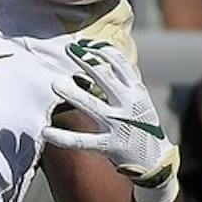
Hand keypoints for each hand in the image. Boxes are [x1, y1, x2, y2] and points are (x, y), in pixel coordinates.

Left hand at [42, 40, 179, 201]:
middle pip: (105, 79)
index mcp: (136, 91)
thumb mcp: (137, 99)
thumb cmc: (139, 123)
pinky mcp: (109, 144)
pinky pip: (82, 141)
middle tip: (68, 50)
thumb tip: (94, 59)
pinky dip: (63, 137)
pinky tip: (46, 132)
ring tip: (55, 84)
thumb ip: (119, 82)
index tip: (85, 43)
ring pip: (92, 106)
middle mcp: (128, 105)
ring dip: (74, 94)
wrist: (155, 158)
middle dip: (86, 63)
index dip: (102, 51)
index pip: (120, 64)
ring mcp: (118, 124)